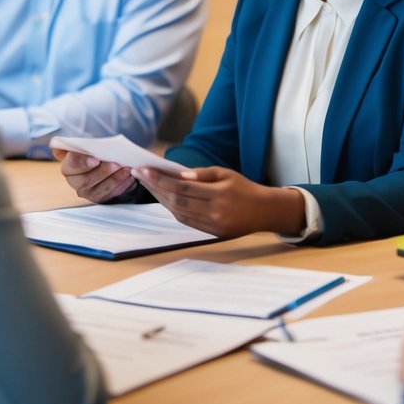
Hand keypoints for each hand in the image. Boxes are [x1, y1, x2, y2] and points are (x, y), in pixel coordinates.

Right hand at [55, 149, 136, 202]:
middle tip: (116, 164)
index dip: (83, 162)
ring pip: (101, 189)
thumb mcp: (88, 146)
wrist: (99, 164)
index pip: (72, 164)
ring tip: (127, 168)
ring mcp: (87, 192)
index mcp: (68, 166)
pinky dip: (122, 185)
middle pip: (86, 180)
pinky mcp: (100, 198)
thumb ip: (88, 145)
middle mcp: (74, 182)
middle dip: (103, 172)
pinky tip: (130, 176)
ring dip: (116, 178)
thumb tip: (96, 143)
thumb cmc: (93, 152)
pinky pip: (111, 194)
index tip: (95, 159)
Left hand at [133, 166, 304, 238]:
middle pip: (177, 200)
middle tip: (140, 175)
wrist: (264, 210)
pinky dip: (173, 210)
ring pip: (179, 213)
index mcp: (219, 194)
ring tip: (148, 186)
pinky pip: (186, 221)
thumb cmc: (244, 187)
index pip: (182, 187)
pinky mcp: (212, 233)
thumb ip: (202, 174)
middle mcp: (215, 212)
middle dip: (155, 187)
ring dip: (161, 199)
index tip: (145, 170)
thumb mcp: (226, 173)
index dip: (161, 179)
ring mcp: (213, 225)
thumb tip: (178, 174)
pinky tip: (164, 199)